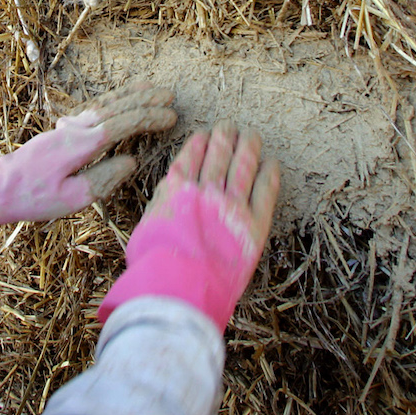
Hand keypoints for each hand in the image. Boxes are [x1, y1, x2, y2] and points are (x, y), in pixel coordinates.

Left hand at [0, 82, 175, 277]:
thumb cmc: (32, 198)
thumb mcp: (72, 198)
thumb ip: (104, 179)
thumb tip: (131, 162)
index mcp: (80, 144)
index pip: (122, 125)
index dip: (148, 118)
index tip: (171, 116)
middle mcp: (74, 129)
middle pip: (115, 107)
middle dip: (143, 100)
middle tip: (169, 95)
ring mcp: (65, 128)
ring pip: (103, 105)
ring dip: (128, 95)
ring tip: (149, 86)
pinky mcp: (60, 132)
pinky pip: (91, 110)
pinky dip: (109, 102)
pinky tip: (116, 101)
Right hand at [97, 120, 281, 332]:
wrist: (178, 288)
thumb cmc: (153, 266)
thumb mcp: (144, 229)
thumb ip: (161, 209)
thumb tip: (168, 201)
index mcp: (174, 189)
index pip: (191, 155)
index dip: (201, 142)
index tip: (206, 134)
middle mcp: (204, 190)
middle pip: (219, 155)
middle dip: (225, 137)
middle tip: (231, 126)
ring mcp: (230, 205)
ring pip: (243, 165)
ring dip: (248, 147)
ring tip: (252, 136)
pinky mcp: (253, 224)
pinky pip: (265, 191)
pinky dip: (269, 174)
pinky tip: (271, 164)